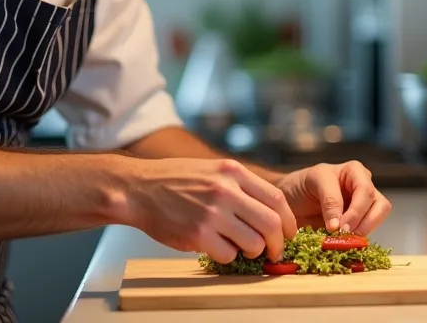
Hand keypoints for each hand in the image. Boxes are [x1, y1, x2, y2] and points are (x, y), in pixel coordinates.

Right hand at [121, 157, 296, 263]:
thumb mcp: (213, 169)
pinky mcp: (198, 235)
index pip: (276, 199)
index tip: (288, 232)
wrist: (139, 188)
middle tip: (274, 250)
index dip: (288, 220)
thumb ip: (240, 185)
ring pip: (253, 243)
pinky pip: (228, 254)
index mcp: (233, 172)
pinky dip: (228, 256)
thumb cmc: (176, 180)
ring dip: (253, 251)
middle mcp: (226, 190)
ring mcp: (212, 213)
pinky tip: (218, 248)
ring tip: (243, 248)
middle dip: (278, 243)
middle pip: (271, 223)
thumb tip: (270, 210)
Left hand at [275, 161, 392, 234]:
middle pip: (380, 205)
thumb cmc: (301, 185)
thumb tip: (339, 227)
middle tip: (344, 236)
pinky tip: (343, 243)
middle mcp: (364, 187)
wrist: (290, 200)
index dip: (354, 211)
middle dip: (362, 222)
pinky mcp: (361, 223)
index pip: (364, 190)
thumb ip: (329, 200)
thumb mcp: (313, 182)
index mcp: (354, 172)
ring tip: (344, 240)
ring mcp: (365, 206)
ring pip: (380, 217)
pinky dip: (359, 240)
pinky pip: (370, 231)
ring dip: (365, 230)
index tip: (337, 228)